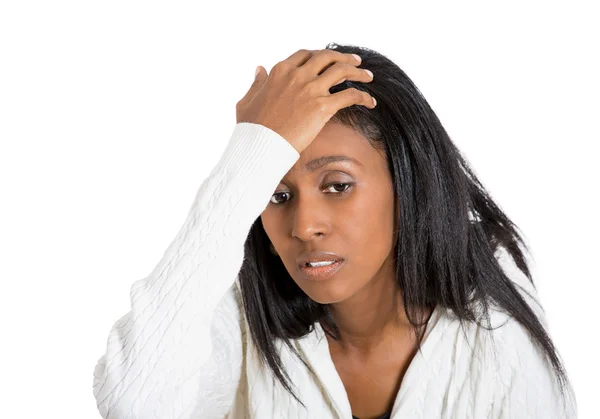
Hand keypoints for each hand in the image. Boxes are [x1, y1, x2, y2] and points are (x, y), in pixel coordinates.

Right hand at [236, 49, 375, 153]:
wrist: (260, 145)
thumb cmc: (251, 128)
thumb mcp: (247, 100)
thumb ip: (256, 83)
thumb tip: (259, 69)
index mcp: (280, 71)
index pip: (305, 55)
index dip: (319, 55)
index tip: (327, 59)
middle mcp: (297, 75)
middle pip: (327, 57)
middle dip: (343, 57)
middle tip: (355, 61)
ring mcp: (311, 89)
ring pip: (342, 70)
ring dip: (358, 71)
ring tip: (368, 76)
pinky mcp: (322, 107)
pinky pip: (350, 95)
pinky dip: (363, 96)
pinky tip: (370, 101)